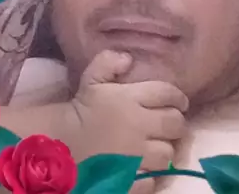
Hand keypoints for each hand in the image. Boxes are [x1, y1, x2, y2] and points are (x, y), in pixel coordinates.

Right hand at [66, 51, 188, 192]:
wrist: (58, 147)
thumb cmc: (80, 111)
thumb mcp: (92, 80)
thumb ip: (109, 62)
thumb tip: (128, 58)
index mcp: (130, 99)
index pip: (167, 94)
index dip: (178, 97)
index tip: (180, 102)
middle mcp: (138, 127)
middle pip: (175, 124)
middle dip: (176, 124)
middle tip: (170, 125)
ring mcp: (136, 157)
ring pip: (167, 154)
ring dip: (166, 150)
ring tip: (159, 148)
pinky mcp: (130, 180)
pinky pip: (153, 180)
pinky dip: (152, 176)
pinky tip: (145, 169)